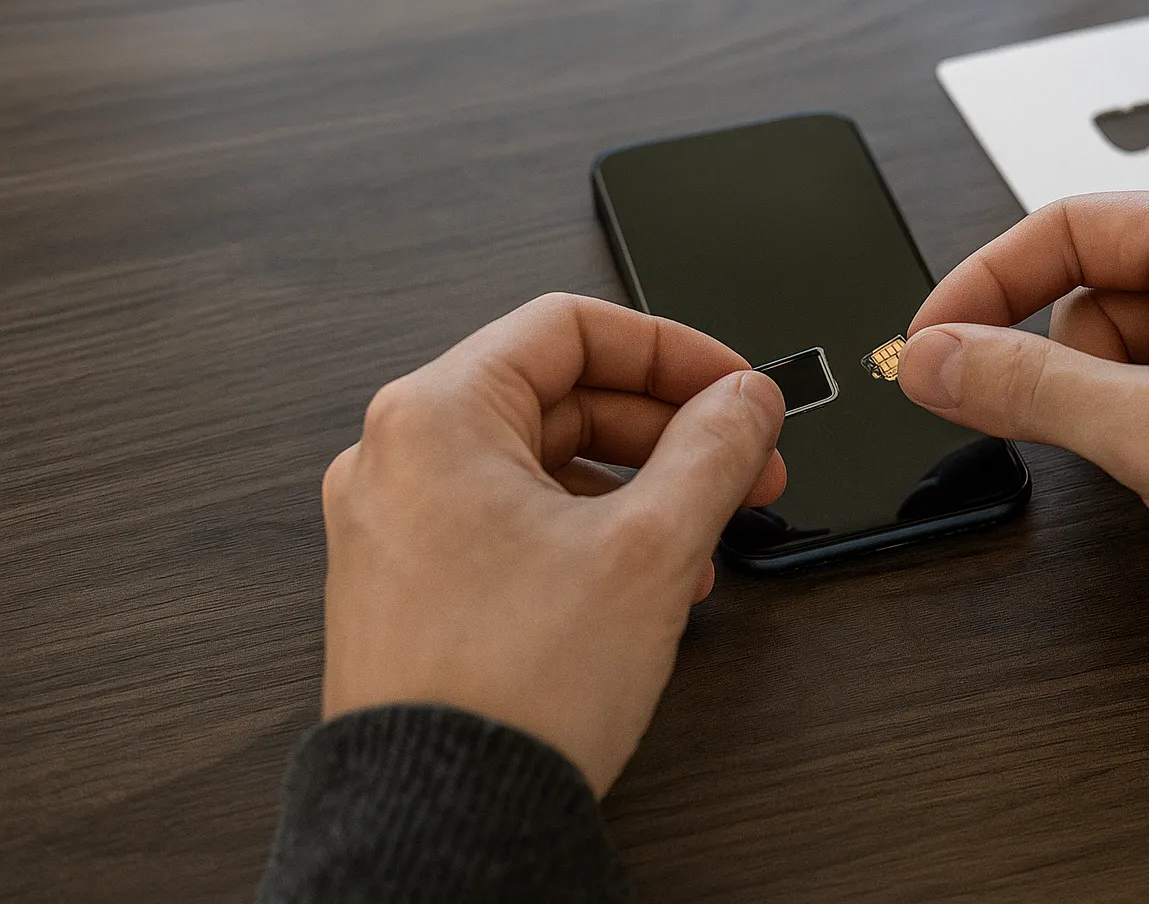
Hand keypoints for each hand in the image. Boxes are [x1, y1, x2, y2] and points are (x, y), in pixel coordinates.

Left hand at [319, 293, 785, 794]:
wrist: (447, 824)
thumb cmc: (511, 693)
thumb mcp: (650, 549)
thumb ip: (713, 449)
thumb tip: (746, 400)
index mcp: (436, 417)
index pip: (572, 327)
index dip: (673, 350)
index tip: (735, 386)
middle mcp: (400, 460)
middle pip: (561, 395)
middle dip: (669, 429)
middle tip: (745, 462)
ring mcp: (399, 526)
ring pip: (544, 465)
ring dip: (640, 486)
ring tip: (706, 536)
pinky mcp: (413, 585)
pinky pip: (516, 523)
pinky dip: (590, 532)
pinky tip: (650, 580)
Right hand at [898, 189, 1148, 625]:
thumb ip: (1029, 386)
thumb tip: (932, 359)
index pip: (1064, 227)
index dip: (982, 284)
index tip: (929, 342)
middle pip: (1082, 290)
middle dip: (1062, 364)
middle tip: (1067, 419)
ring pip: (1108, 345)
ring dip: (1102, 400)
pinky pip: (1145, 380)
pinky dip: (1131, 418)